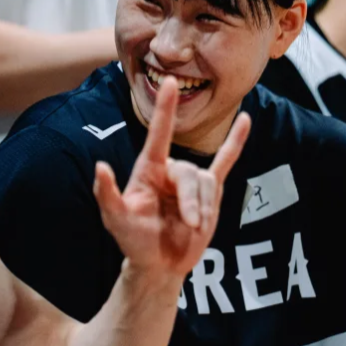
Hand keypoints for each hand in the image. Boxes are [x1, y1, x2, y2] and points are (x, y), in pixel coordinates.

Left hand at [93, 77, 249, 278]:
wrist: (160, 263)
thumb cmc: (134, 240)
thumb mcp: (116, 219)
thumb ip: (107, 193)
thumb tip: (100, 166)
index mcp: (148, 169)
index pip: (158, 135)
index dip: (166, 109)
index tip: (170, 82)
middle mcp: (170, 170)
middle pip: (190, 174)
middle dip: (192, 201)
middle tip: (190, 224)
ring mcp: (192, 180)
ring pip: (207, 183)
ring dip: (204, 207)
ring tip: (195, 227)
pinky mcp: (211, 192)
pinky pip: (225, 162)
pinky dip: (236, 141)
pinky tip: (246, 120)